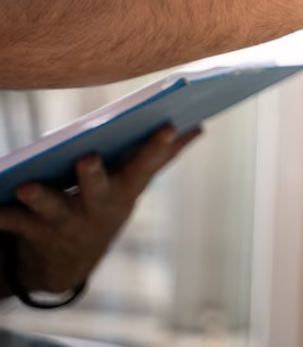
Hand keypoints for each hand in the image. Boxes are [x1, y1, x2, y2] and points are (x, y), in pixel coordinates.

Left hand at [0, 125, 200, 294]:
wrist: (66, 263)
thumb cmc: (104, 206)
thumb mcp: (134, 185)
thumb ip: (163, 155)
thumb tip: (198, 126)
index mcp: (125, 190)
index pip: (146, 165)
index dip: (157, 147)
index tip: (166, 125)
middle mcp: (97, 207)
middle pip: (97, 189)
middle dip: (94, 176)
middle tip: (89, 158)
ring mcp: (64, 222)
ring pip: (51, 208)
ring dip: (40, 197)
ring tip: (27, 186)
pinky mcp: (30, 230)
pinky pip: (9, 220)